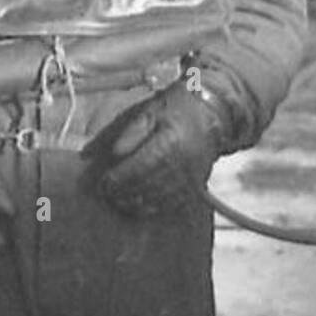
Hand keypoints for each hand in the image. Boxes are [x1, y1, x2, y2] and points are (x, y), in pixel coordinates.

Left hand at [88, 78, 229, 217]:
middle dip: (124, 193)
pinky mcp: (197, 184)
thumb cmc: (177, 108)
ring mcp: (192, 176)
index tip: (104, 182)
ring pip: (159, 198)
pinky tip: (141, 206)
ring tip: (120, 202)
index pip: (139, 167)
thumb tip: (115, 154)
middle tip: (107, 195)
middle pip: (147, 186)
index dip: (119, 178)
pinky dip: (156, 207)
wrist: (212, 113)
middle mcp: (183, 162)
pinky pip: (174, 203)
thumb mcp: (151, 111)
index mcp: (170, 141)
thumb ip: (132, 132)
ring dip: (137, 204)